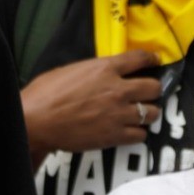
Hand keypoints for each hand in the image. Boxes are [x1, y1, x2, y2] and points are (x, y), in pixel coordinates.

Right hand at [21, 50, 161, 154]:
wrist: (36, 121)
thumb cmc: (45, 93)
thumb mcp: (71, 70)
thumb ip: (94, 71)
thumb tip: (104, 74)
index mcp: (105, 68)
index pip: (139, 58)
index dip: (152, 58)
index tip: (156, 61)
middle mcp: (118, 89)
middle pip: (154, 87)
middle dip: (153, 89)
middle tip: (147, 93)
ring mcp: (119, 114)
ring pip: (152, 113)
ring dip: (147, 113)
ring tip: (140, 114)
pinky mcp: (115, 136)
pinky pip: (141, 135)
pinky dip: (138, 133)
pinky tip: (130, 131)